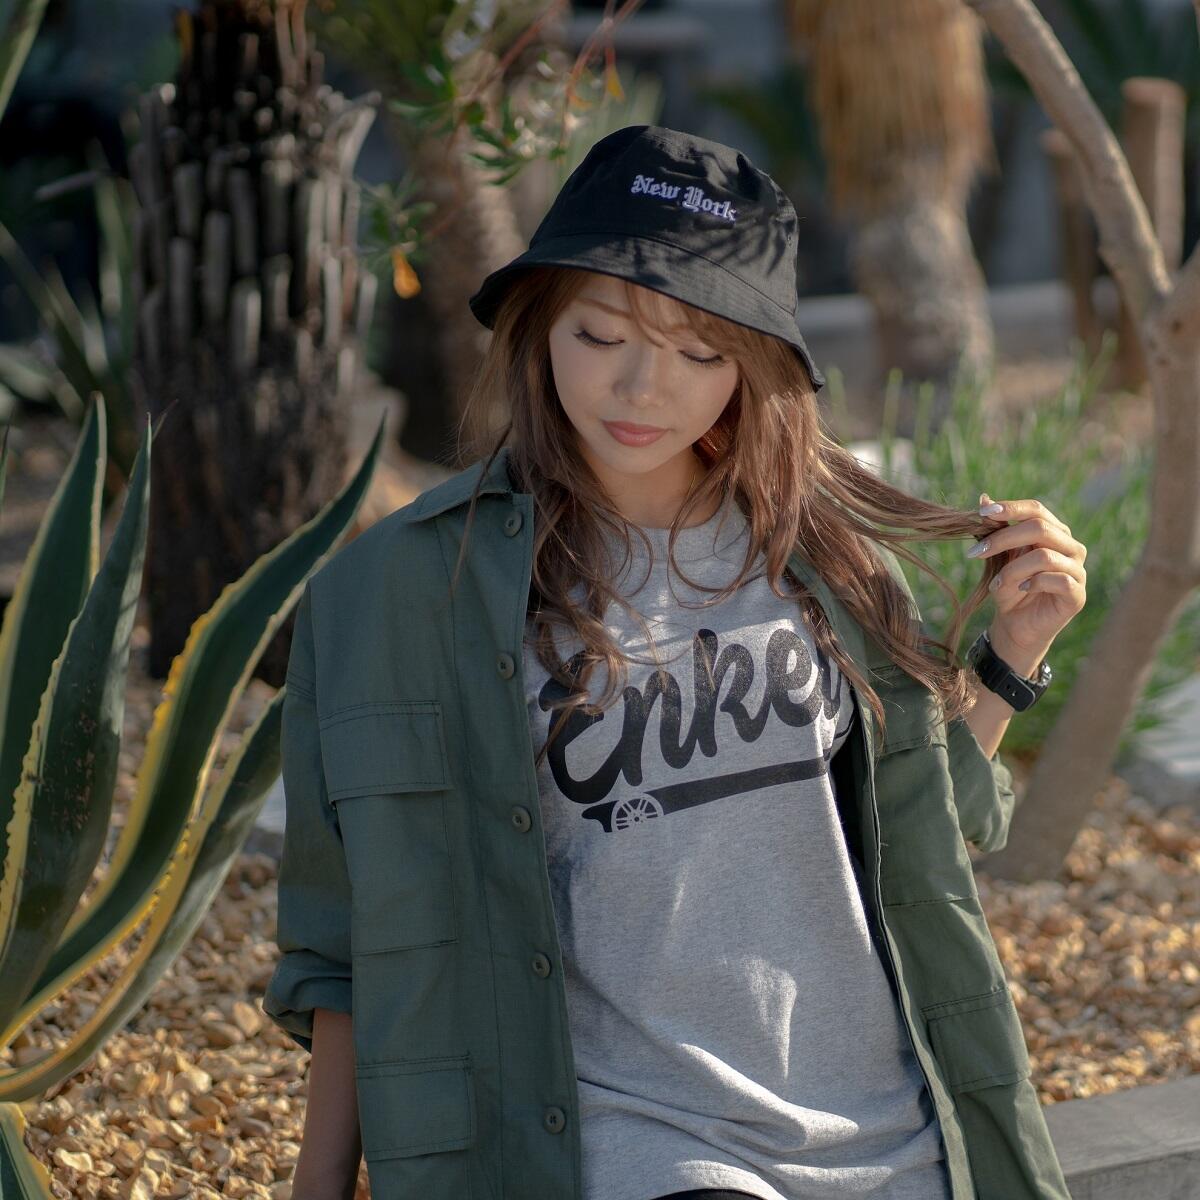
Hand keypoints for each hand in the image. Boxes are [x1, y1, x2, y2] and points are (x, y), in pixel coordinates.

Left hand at [968, 493, 1086, 674]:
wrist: (1016, 625)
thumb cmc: (1009, 588)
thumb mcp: (998, 558)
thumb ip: (994, 530)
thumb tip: (983, 498)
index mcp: (1054, 532)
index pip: (1036, 509)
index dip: (1010, 508)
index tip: (981, 513)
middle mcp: (1071, 547)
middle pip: (1040, 528)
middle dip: (1003, 538)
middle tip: (976, 552)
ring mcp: (1078, 570)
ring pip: (1044, 556)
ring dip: (1012, 569)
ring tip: (997, 584)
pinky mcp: (1077, 594)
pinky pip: (1057, 579)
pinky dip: (1031, 583)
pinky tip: (1020, 590)